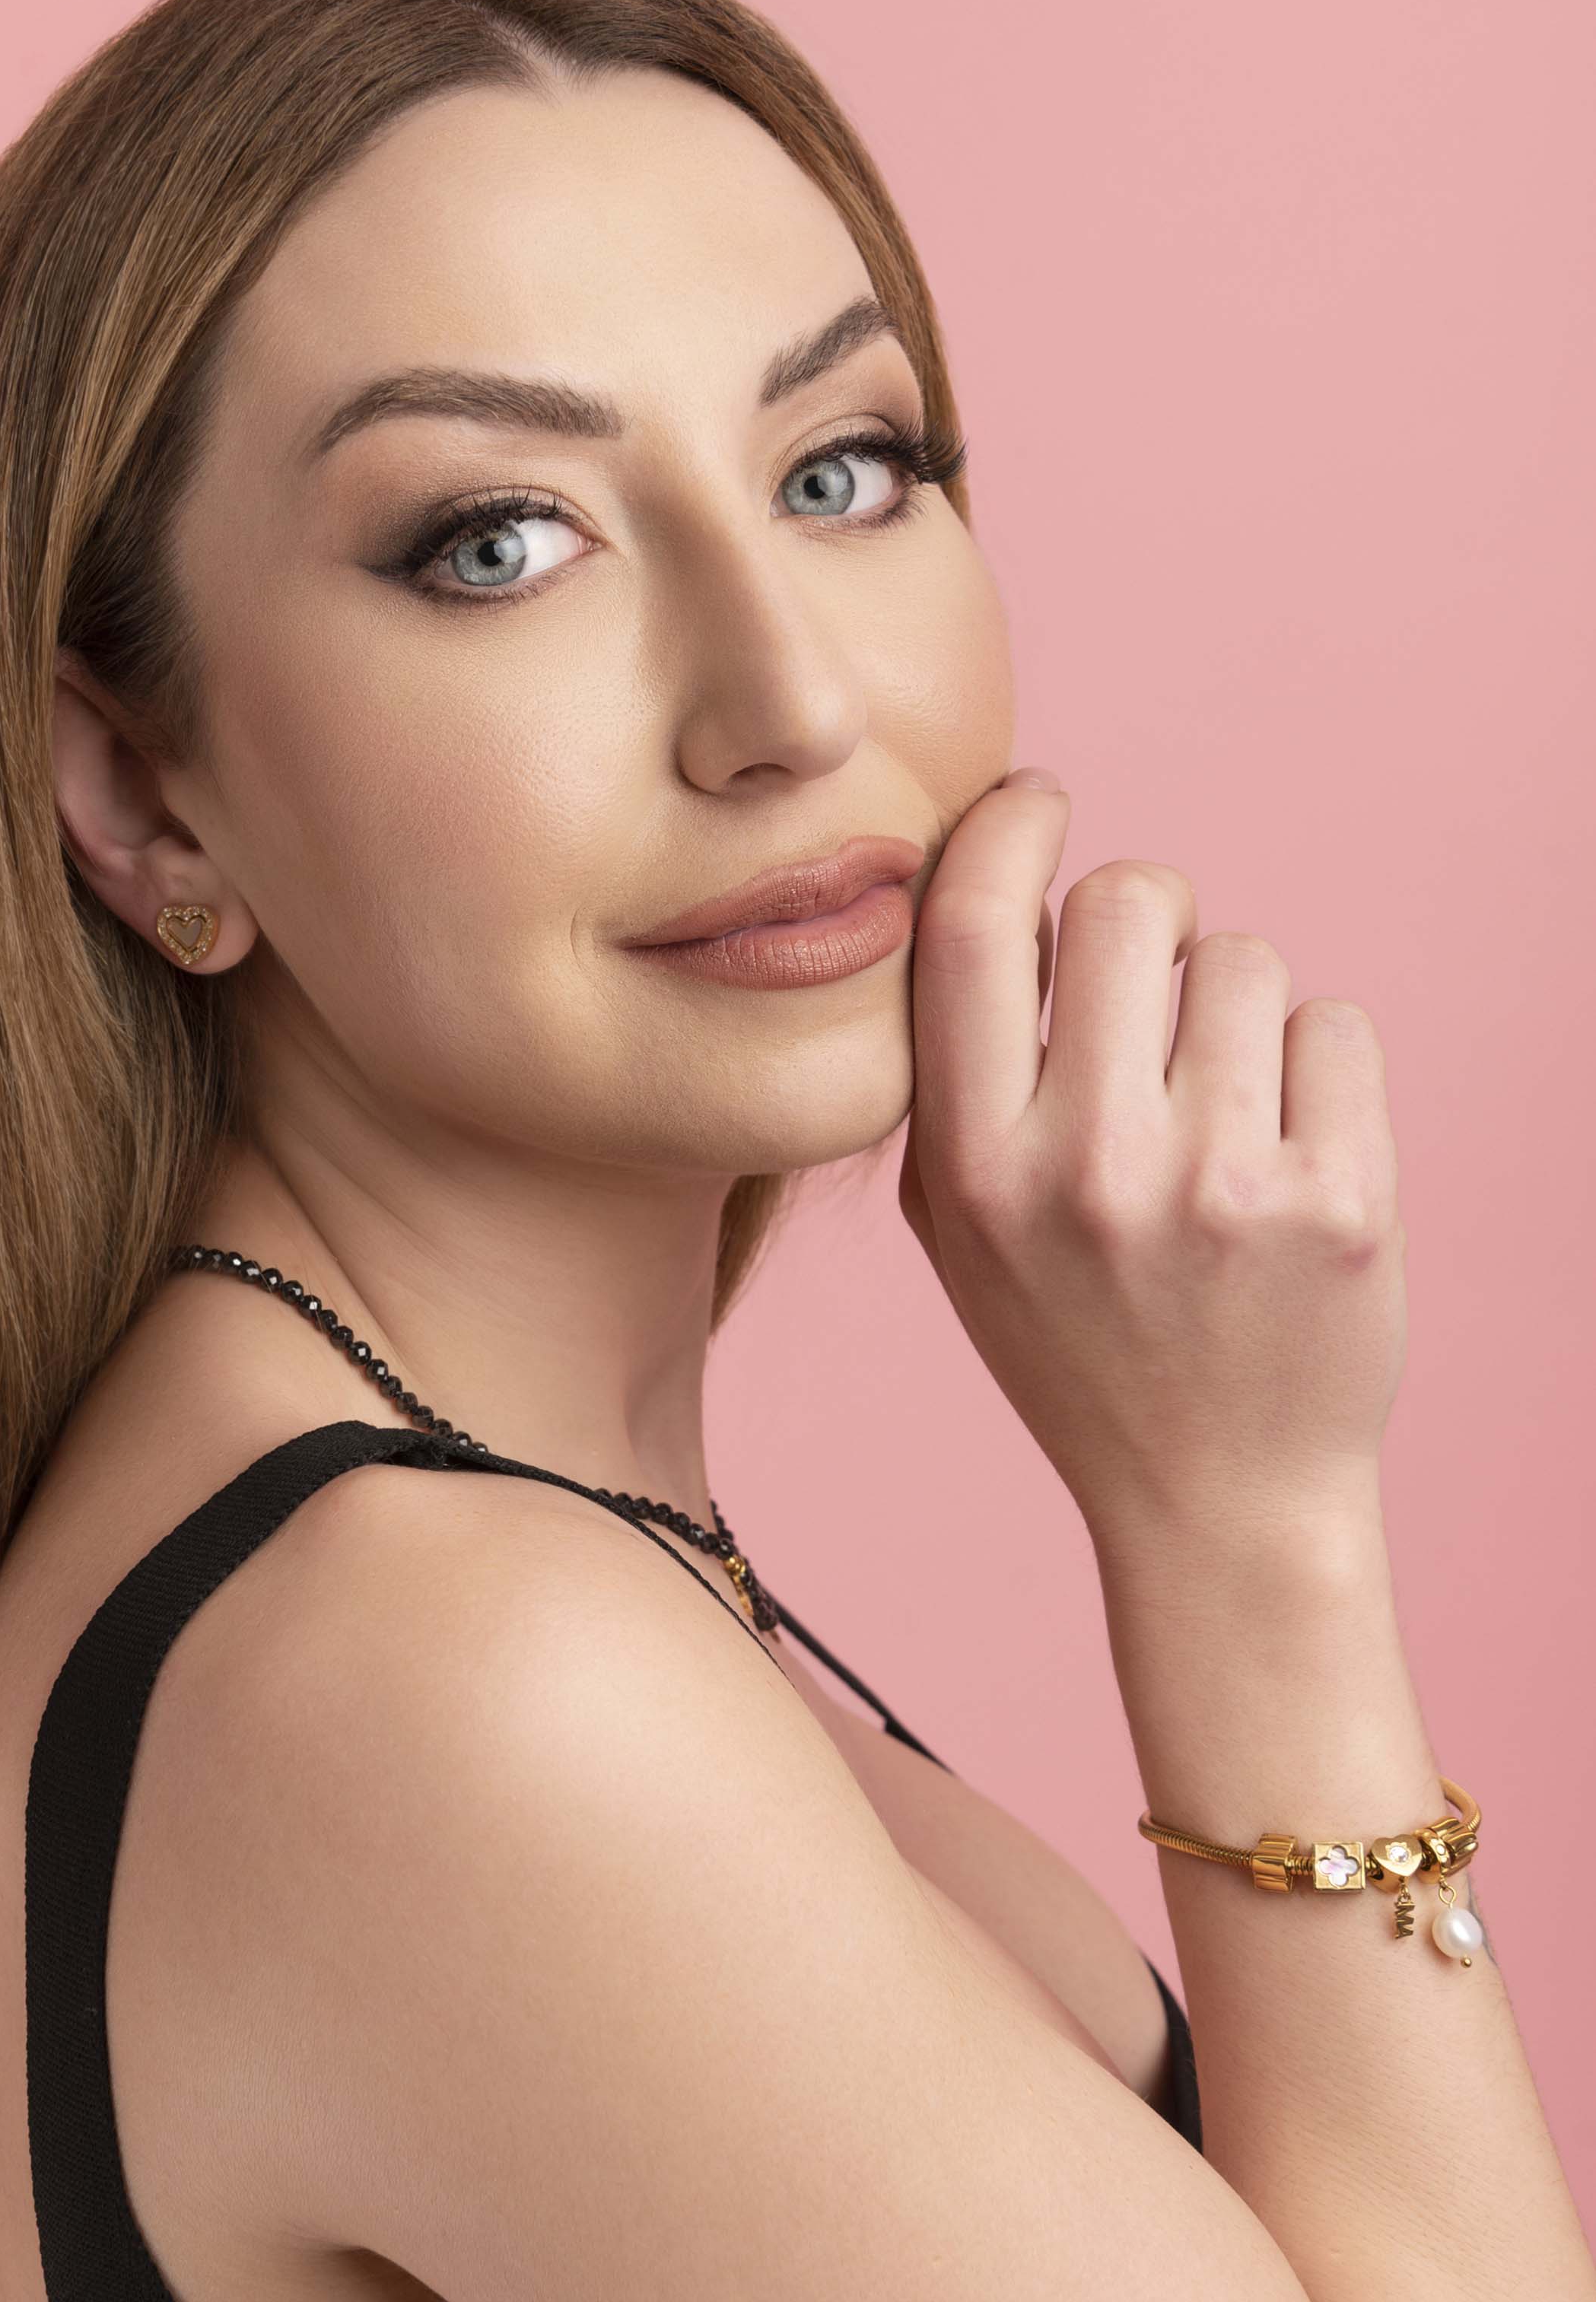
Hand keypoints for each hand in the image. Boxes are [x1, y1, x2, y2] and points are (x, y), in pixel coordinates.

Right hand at [898, 773, 1406, 1570]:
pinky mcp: (1343, 1203)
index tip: (1039, 803)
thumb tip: (999, 882)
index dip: (1009, 827)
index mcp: (974, 1170)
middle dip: (1149, 916)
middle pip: (1130, 901)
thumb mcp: (960, 1229)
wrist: (1215, 1498)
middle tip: (1155, 983)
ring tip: (1223, 1114)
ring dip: (1236, 1009)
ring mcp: (1224, 1187)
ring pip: (1246, 959)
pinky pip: (1337, 1028)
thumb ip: (957, 1070)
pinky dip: (1318, 1071)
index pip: (975, 928)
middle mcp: (1090, 1171)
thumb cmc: (1078, 1338)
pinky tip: (1290, 1156)